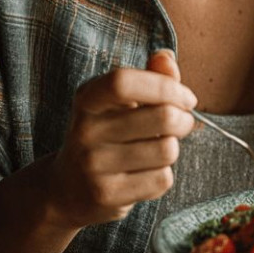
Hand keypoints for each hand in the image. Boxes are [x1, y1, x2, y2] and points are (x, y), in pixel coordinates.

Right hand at [46, 49, 195, 227]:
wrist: (67, 190)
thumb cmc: (106, 136)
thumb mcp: (119, 103)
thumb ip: (148, 78)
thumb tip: (166, 57)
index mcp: (87, 99)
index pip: (124, 82)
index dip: (165, 86)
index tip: (186, 98)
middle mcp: (85, 130)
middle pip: (162, 116)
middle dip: (184, 119)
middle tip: (182, 123)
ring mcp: (93, 165)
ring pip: (167, 150)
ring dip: (172, 149)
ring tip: (157, 149)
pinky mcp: (106, 195)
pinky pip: (161, 179)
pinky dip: (162, 176)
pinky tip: (143, 175)